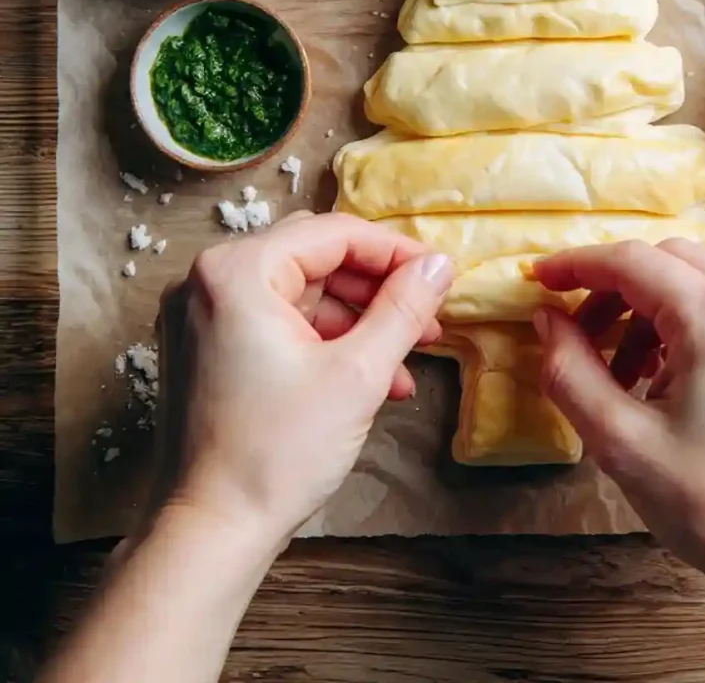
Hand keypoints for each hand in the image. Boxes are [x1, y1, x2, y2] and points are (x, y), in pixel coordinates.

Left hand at [155, 212, 452, 549]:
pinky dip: (324, 340)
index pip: (333, 234)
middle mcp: (208, 280)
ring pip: (300, 292)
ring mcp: (201, 315)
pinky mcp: (205, 348)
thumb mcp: (358, 374)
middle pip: (314, 257)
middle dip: (377, 287)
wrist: (210, 534)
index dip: (395, 252)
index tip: (439, 276)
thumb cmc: (278, 453)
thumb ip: (404, 309)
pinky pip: (276, 322)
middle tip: (426, 315)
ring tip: (406, 357)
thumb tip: (440, 265)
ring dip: (356, 319)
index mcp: (237, 272)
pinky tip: (370, 378)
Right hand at [532, 239, 704, 600]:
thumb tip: (546, 319)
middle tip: (579, 337)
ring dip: (649, 308)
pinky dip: (688, 321)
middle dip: (613, 289)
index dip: (577, 265)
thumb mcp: (620, 442)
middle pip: (667, 260)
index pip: (632, 262)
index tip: (539, 280)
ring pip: (699, 278)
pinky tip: (670, 376)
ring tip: (625, 374)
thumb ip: (570, 370)